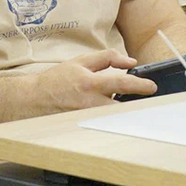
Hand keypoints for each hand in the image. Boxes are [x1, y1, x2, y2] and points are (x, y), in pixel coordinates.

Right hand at [33, 49, 157, 111]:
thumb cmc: (57, 79)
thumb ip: (107, 58)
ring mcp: (87, 118)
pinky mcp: (83, 127)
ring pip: (114, 117)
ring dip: (124, 112)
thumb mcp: (81, 61)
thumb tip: (130, 62)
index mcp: (90, 83)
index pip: (121, 84)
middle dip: (136, 105)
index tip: (152, 87)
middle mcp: (90, 103)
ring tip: (129, 106)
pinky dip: (111, 119)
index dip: (140, 86)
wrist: (33, 99)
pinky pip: (103, 123)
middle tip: (145, 101)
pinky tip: (113, 114)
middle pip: (122, 108)